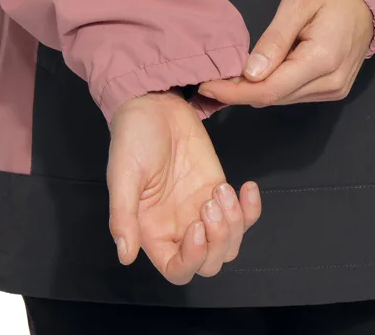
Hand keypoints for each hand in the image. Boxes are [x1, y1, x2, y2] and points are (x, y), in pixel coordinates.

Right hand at [107, 90, 260, 283]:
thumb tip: (125, 255)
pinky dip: (252, 208)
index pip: (177, 268)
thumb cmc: (133, 138)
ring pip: (230, 242)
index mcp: (152, 230)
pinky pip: (244, 213)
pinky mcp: (218, 189)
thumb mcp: (123, 177)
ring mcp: (201, 208)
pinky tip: (247, 187)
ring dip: (235, 223)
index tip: (196, 227)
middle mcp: (179, 225)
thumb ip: (123, 218)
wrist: (156, 105)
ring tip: (221, 190)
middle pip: (209, 262)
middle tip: (209, 204)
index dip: (192, 259)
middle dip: (218, 241)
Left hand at [198, 0, 373, 105]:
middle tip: (216, 78)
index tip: (207, 87)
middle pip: (275, 98)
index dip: (235, 93)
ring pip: (283, 99)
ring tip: (236, 74)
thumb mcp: (296, 5)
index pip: (270, 90)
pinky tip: (263, 72)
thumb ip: (273, 40)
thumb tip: (250, 74)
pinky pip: (295, 94)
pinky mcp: (335, 89)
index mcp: (322, 60)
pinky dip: (275, 86)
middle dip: (241, 91)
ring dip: (257, 90)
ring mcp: (335, 89)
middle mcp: (331, 82)